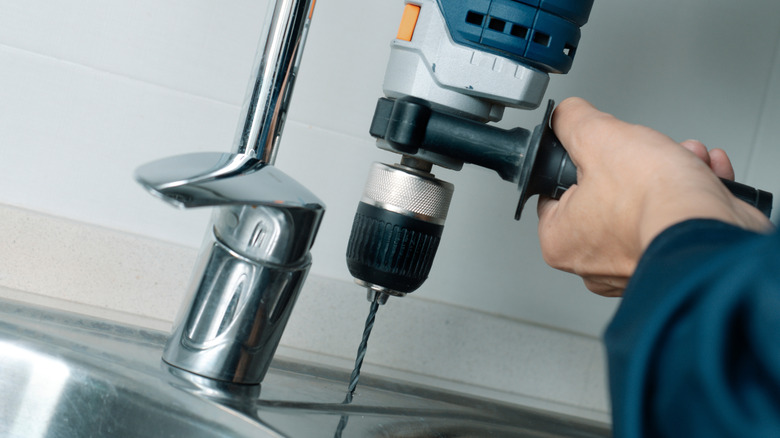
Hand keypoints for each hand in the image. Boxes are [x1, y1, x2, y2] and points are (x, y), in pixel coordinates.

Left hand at [537, 98, 770, 295]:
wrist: (711, 228)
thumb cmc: (653, 200)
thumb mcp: (597, 137)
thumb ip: (572, 121)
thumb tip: (566, 116)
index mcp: (561, 241)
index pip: (555, 192)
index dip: (578, 163)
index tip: (595, 154)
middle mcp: (594, 262)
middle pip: (605, 194)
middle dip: (633, 164)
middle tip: (643, 155)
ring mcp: (633, 264)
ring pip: (645, 204)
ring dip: (669, 174)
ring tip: (682, 159)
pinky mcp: (673, 261)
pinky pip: (676, 220)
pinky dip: (692, 194)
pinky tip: (704, 176)